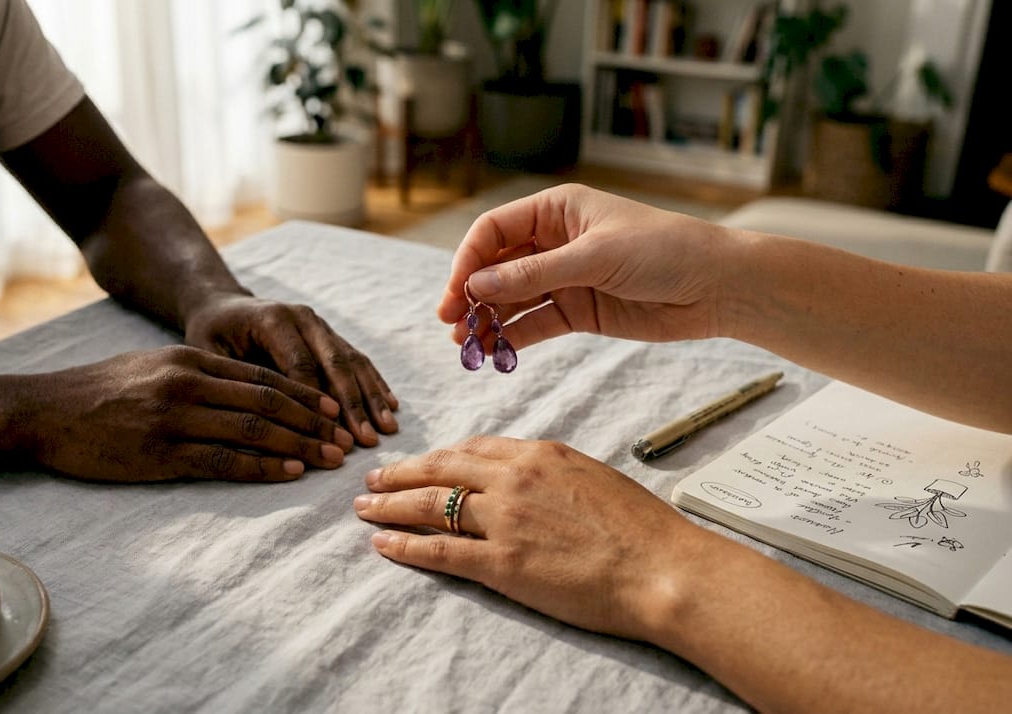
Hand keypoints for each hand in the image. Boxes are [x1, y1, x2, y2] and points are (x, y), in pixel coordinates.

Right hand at [26, 346, 355, 481]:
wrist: (45, 412)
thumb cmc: (101, 390)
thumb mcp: (154, 365)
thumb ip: (200, 374)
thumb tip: (251, 390)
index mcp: (189, 359)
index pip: (261, 376)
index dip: (304, 394)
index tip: (333, 410)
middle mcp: (186, 383)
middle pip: (267, 402)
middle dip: (313, 422)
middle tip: (344, 439)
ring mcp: (174, 419)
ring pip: (253, 431)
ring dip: (298, 446)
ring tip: (328, 459)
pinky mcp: (159, 454)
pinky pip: (223, 461)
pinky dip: (262, 467)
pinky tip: (289, 472)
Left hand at [183, 294, 397, 445]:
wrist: (222, 305)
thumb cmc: (211, 335)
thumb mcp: (209, 352)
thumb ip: (237, 380)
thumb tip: (262, 423)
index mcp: (274, 320)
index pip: (302, 365)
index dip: (317, 402)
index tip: (330, 435)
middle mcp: (304, 318)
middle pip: (336, 363)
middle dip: (354, 404)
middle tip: (367, 439)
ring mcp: (321, 326)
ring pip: (352, 362)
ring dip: (371, 397)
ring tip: (387, 428)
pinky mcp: (330, 335)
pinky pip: (357, 359)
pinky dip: (374, 383)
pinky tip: (391, 405)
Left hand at [352, 436, 712, 640]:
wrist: (662, 569)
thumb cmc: (642, 530)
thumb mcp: (593, 478)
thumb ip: (552, 474)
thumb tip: (530, 479)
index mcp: (539, 454)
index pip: (472, 448)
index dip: (439, 456)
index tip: (421, 463)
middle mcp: (513, 478)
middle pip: (439, 468)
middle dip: (400, 472)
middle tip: (373, 478)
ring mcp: (503, 520)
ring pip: (429, 504)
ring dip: (389, 506)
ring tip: (364, 508)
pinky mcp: (500, 563)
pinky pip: (438, 549)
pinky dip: (405, 545)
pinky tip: (383, 543)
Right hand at [437, 184, 734, 351]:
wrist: (718, 287)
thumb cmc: (665, 250)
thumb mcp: (595, 257)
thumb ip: (534, 273)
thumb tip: (477, 286)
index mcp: (556, 210)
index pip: (495, 230)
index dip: (469, 259)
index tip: (455, 292)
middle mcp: (554, 241)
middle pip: (497, 267)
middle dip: (471, 294)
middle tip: (451, 323)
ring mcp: (565, 278)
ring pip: (512, 299)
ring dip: (487, 321)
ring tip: (466, 347)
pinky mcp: (579, 310)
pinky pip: (536, 324)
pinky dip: (513, 339)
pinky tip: (494, 353)